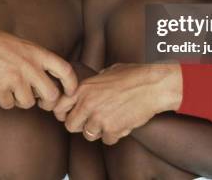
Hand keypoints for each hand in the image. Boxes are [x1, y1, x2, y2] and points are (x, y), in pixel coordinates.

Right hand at [0, 13, 76, 110]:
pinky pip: (8, 104)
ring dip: (21, 100)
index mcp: (39, 53)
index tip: (70, 92)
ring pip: (28, 103)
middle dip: (48, 102)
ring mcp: (15, 78)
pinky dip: (4, 100)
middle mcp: (30, 66)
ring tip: (12, 88)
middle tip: (41, 101)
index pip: (65, 70)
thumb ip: (39, 62)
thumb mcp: (25, 46)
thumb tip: (51, 85)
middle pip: (51, 95)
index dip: (71, 85)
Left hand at [53, 63, 181, 144]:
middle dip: (80, 125)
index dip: (63, 113)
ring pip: (89, 135)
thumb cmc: (134, 75)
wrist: (153, 85)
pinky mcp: (112, 130)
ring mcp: (99, 118)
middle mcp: (87, 104)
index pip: (59, 107)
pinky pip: (108, 140)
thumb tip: (92, 85)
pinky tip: (122, 123)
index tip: (69, 115)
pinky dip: (114, 135)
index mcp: (83, 88)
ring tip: (111, 119)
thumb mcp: (108, 71)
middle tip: (91, 121)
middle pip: (70, 126)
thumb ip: (95, 82)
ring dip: (99, 130)